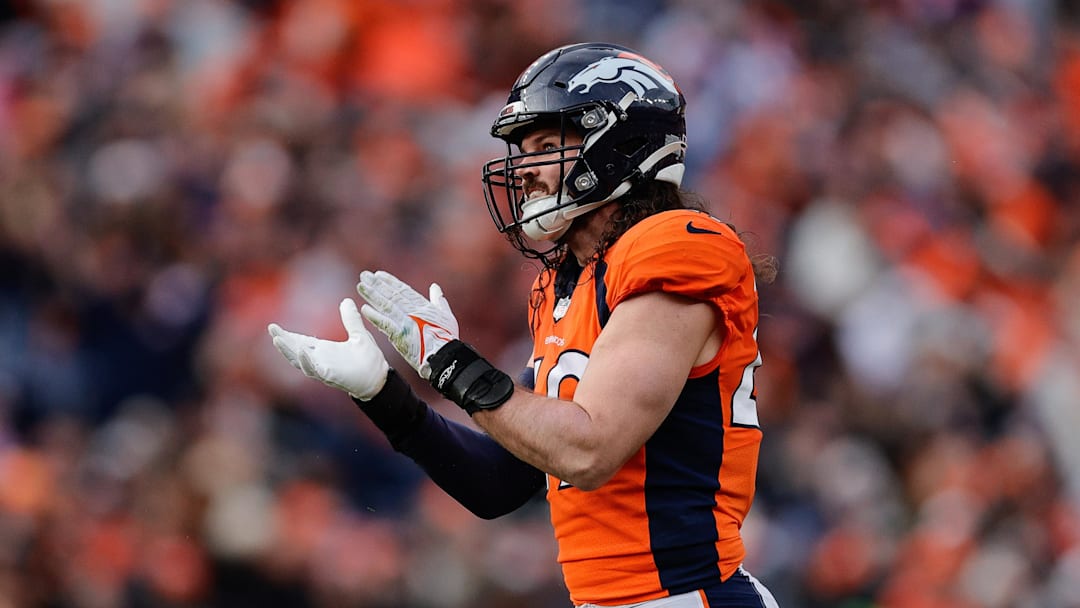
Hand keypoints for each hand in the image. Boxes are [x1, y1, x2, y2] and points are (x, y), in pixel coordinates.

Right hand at [267, 299, 389, 399]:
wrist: (380, 377)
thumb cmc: (369, 359)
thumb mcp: (359, 334)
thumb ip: (350, 319)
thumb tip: (346, 301)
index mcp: (324, 350)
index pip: (301, 341)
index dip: (287, 335)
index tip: (273, 327)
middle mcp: (320, 360)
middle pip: (295, 350)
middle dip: (283, 341)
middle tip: (271, 329)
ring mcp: (323, 368)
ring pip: (299, 361)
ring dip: (288, 351)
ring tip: (278, 339)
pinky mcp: (330, 376)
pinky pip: (314, 370)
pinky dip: (306, 361)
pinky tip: (300, 351)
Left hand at [356, 270, 458, 379]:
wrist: (445, 357)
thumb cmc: (447, 338)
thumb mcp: (446, 316)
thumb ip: (439, 300)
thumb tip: (435, 286)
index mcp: (423, 306)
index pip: (403, 290)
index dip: (390, 281)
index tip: (378, 274)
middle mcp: (413, 311)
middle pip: (391, 295)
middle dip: (377, 284)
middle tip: (364, 276)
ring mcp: (405, 322)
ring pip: (386, 305)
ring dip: (372, 295)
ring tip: (360, 286)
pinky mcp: (400, 335)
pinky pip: (384, 323)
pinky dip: (374, 316)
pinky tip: (364, 309)